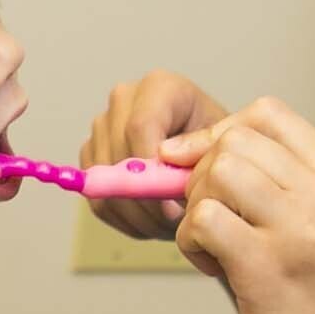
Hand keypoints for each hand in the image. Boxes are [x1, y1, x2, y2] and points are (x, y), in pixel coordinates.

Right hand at [86, 72, 230, 241]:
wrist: (208, 153)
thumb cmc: (220, 147)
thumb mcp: (223, 149)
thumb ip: (198, 163)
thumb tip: (166, 192)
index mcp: (158, 87)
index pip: (139, 127)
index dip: (151, 173)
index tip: (173, 208)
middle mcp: (123, 101)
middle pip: (118, 158)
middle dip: (148, 202)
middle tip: (178, 225)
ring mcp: (102, 128)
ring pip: (105, 186)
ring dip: (139, 217)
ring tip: (171, 225)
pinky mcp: (91, 157)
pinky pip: (98, 201)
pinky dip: (126, 221)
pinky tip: (154, 221)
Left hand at [171, 97, 314, 313]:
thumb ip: (278, 186)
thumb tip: (188, 152)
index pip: (269, 114)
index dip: (220, 133)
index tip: (199, 166)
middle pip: (234, 140)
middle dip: (203, 176)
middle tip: (214, 223)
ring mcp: (302, 229)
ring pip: (215, 173)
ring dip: (197, 209)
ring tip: (218, 249)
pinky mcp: (267, 265)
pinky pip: (201, 220)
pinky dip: (191, 243)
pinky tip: (217, 269)